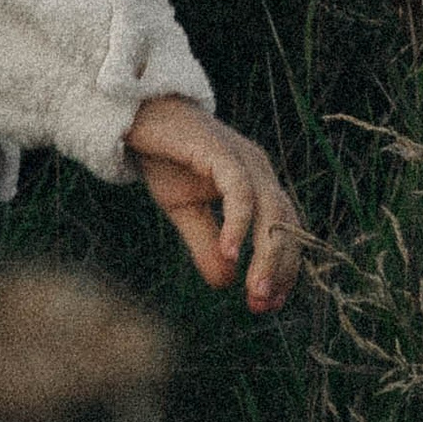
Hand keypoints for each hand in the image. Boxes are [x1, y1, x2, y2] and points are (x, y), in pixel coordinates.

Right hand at [125, 98, 302, 313]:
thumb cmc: (164, 159)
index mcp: (257, 184)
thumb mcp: (185, 212)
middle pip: (286, 224)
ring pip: (270, 211)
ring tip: (255, 292)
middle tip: (262, 304)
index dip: (283, 268)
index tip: (269, 303)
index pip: (285, 231)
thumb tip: (226, 283)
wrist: (135, 117)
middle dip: (279, 268)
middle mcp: (259, 169)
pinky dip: (238, 224)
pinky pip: (240, 191)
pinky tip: (230, 253)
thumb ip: (207, 244)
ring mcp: (244, 158)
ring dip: (267, 255)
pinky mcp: (221, 151)